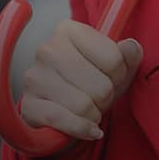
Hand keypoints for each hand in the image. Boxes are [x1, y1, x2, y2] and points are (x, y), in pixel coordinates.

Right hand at [21, 19, 142, 142]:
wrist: (59, 108)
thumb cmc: (92, 79)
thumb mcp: (115, 64)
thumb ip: (130, 53)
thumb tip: (130, 48)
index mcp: (69, 29)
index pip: (114, 58)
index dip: (120, 75)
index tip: (111, 77)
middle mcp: (48, 48)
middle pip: (100, 86)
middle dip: (107, 99)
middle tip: (100, 98)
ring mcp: (34, 77)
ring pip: (83, 105)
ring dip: (95, 115)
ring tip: (91, 110)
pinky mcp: (28, 106)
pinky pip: (63, 121)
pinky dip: (82, 130)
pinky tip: (90, 130)